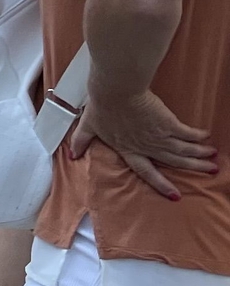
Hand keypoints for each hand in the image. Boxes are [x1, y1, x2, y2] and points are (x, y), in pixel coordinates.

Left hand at [70, 86, 217, 198]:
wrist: (115, 90)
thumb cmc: (101, 105)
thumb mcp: (88, 125)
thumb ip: (81, 140)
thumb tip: (72, 154)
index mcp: (127, 149)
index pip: (145, 171)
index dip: (160, 183)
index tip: (174, 194)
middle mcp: (145, 146)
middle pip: (173, 161)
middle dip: (192, 167)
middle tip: (209, 171)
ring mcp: (158, 136)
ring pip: (183, 149)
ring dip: (199, 154)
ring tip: (213, 157)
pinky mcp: (167, 123)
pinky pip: (186, 133)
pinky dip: (197, 136)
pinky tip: (206, 137)